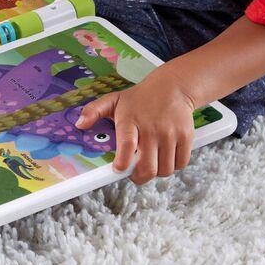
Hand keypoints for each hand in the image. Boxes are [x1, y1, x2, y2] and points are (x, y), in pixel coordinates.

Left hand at [76, 67, 198, 184]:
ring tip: (151, 163)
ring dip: (157, 172)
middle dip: (140, 177)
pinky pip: (180, 163)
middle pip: (148, 167)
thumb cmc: (140, 98)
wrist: (173, 86)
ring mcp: (170, 133)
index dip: (123, 162)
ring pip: (165, 169)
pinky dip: (173, 166)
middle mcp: (151, 128)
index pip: (127, 145)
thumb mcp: (114, 100)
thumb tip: (79, 124)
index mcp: (130, 119)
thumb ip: (94, 111)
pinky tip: (166, 157)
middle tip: (135, 174)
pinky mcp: (185, 136)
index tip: (118, 169)